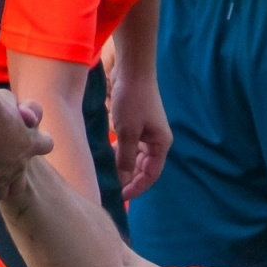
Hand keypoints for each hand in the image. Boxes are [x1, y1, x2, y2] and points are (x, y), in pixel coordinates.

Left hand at [108, 63, 171, 199]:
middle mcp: (155, 141)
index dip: (136, 188)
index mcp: (161, 145)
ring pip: (134, 158)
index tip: (119, 197)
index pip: (150, 175)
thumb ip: (125, 159)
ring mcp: (146, 133)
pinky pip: (128, 147)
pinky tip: (106, 158)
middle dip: (128, 179)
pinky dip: (119, 154)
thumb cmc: (133, 100)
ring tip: (106, 176)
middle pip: (143, 169)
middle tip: (110, 190)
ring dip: (122, 167)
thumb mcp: (127, 132)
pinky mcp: (135, 126)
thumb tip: (121, 181)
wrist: (132, 70)